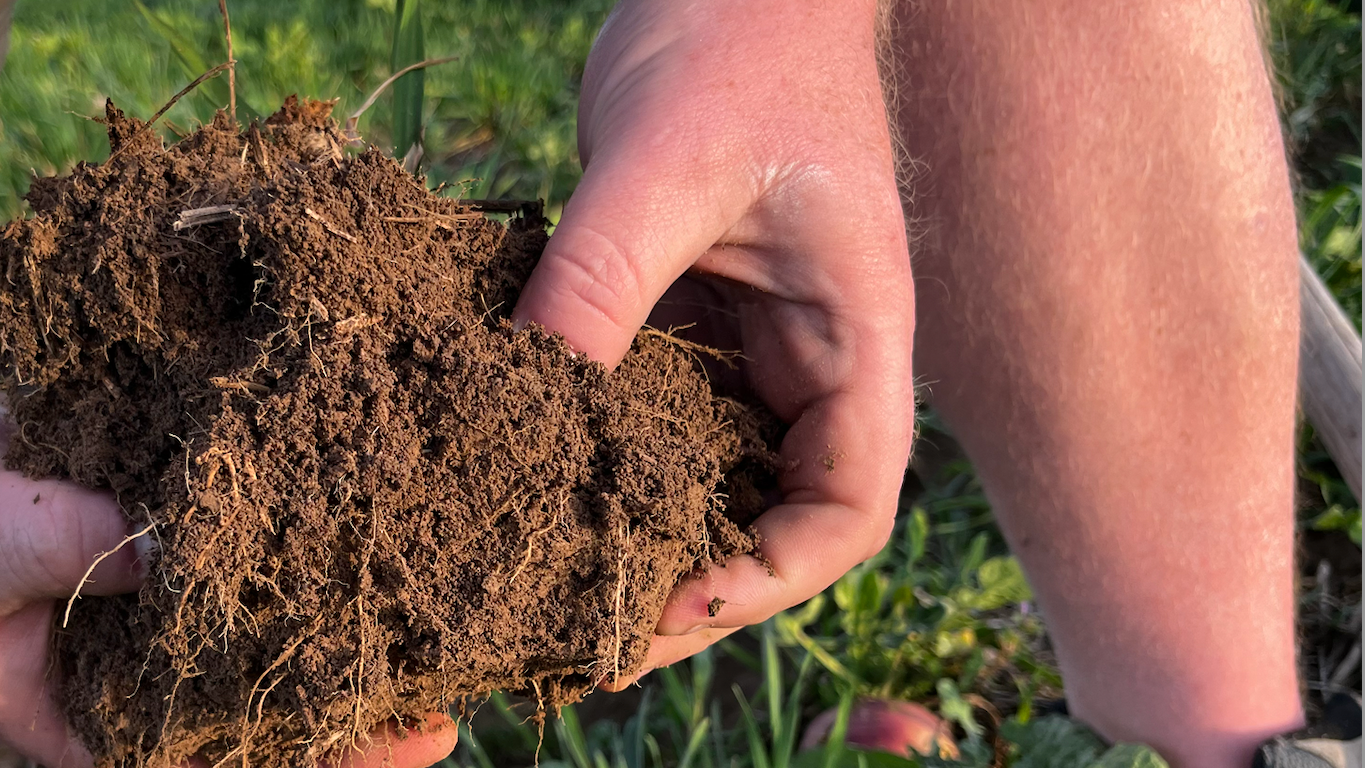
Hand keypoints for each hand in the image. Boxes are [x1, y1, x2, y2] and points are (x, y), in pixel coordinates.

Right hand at [0, 351, 455, 765]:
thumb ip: (74, 550)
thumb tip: (182, 548)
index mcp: (92, 716)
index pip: (222, 765)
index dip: (321, 762)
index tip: (413, 734)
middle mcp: (136, 669)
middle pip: (265, 702)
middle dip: (358, 692)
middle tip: (458, 664)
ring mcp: (150, 598)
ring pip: (260, 619)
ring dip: (336, 609)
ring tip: (438, 590)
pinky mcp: (152, 526)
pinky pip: (230, 536)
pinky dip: (285, 524)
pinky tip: (361, 492)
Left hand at [511, 0, 914, 684]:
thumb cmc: (738, 40)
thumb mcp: (662, 164)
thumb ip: (599, 281)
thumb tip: (522, 397)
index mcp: (854, 333)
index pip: (847, 502)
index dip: (768, 573)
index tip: (669, 599)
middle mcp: (809, 354)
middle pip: (771, 513)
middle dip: (689, 579)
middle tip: (579, 626)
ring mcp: (748, 341)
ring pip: (706, 471)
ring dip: (640, 527)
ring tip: (548, 577)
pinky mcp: (686, 317)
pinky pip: (649, 410)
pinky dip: (600, 454)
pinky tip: (528, 479)